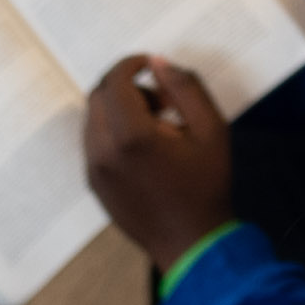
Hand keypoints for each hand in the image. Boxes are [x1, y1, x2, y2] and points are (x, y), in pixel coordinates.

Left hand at [82, 54, 234, 267]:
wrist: (192, 242)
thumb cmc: (207, 186)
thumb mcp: (211, 129)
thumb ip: (185, 88)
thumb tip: (158, 62)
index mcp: (131, 136)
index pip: (115, 80)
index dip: (130, 64)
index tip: (148, 64)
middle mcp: (103, 152)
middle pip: (99, 97)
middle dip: (125, 87)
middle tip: (160, 102)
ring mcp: (94, 170)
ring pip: (93, 120)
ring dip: (118, 110)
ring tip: (156, 128)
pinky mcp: (93, 184)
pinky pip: (93, 143)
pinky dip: (112, 132)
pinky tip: (143, 148)